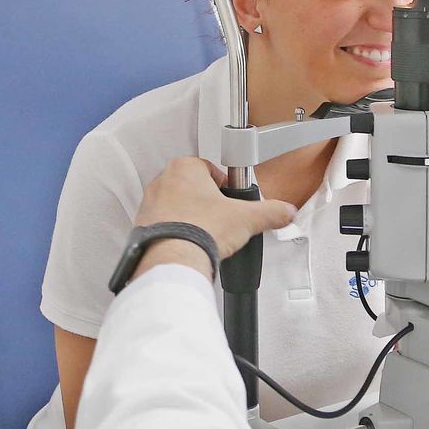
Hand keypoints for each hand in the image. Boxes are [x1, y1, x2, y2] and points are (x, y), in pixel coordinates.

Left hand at [131, 158, 295, 278]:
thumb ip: (271, 212)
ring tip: (207, 233)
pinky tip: (190, 243)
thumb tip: (284, 212)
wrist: (173, 260)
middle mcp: (162, 181)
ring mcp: (150, 204)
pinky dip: (177, 231)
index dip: (225, 187)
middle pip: (193, 186)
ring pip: (177, 204)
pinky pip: (164, 224)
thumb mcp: (247, 218)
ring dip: (192, 216)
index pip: (211, 169)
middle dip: (208, 201)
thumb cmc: (200, 230)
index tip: (232, 200)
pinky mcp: (143, 226)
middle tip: (222, 218)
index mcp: (185, 168)